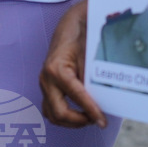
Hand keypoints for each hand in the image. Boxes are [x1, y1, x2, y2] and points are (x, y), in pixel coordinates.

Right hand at [40, 0, 106, 128]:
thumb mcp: (89, 56)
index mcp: (57, 69)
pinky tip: (78, 113)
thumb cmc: (81, 37)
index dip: (91, 112)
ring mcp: (44, 82)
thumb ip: (92, 80)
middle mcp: (46, 78)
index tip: (103, 122)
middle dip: (79, 121)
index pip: (76, 97)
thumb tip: (103, 103)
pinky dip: (63, 115)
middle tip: (96, 120)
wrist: (70, 24)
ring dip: (70, 121)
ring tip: (88, 118)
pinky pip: (50, 108)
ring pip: (52, 114)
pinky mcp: (46, 85)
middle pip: (59, 112)